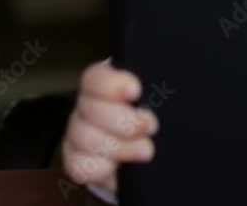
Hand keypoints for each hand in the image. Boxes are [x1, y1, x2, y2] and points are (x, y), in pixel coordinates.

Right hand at [62, 61, 158, 191]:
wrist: (141, 151)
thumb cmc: (151, 116)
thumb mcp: (157, 101)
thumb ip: (156, 94)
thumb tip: (170, 87)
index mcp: (102, 86)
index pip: (96, 79)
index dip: (112, 84)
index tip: (135, 91)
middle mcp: (86, 107)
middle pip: (91, 109)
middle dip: (124, 121)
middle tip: (151, 127)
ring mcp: (78, 134)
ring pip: (86, 138)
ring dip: (120, 147)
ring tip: (147, 151)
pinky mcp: (76, 161)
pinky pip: (79, 166)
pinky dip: (101, 168)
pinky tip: (119, 167)